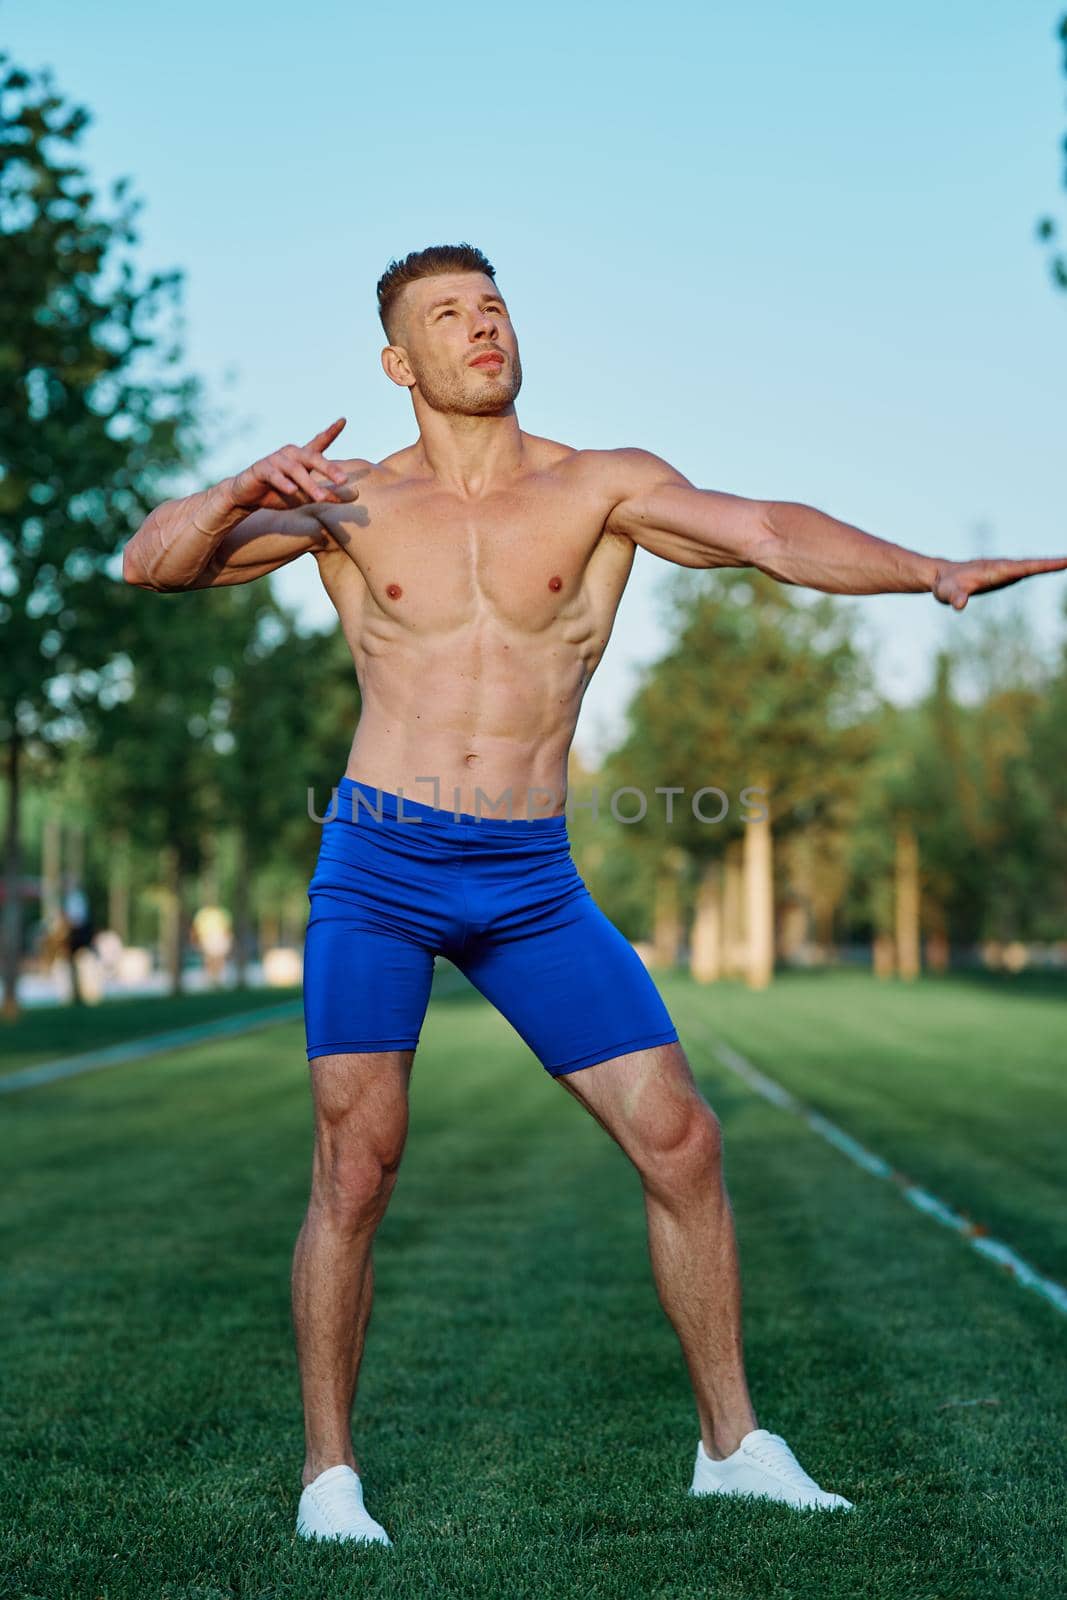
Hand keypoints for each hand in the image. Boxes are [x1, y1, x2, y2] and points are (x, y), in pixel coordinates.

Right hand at [229, 418, 353, 510]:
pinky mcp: (261, 469)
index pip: (319, 442)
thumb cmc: (279, 492)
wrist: (248, 496)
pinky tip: (291, 490)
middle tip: (343, 480)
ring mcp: (275, 460)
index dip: (331, 432)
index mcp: (302, 458)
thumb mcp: (306, 496)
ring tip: (320, 497)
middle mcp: (291, 454)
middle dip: (328, 469)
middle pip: (312, 458)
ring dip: (309, 484)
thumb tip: (356, 495)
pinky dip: (283, 483)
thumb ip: (328, 494)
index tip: (343, 420)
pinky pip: (274, 475)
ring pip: (296, 470)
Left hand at [932, 554, 1066, 610]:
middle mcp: (1006, 568)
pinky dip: (1043, 567)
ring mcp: (1007, 570)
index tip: (1066, 561)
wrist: (942, 576)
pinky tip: (1053, 566)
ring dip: (1053, 563)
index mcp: (998, 570)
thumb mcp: (948, 594)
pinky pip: (1028, 569)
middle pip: (1035, 564)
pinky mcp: (1006, 574)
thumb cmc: (946, 586)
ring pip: (1034, 566)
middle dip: (1055, 562)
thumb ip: (954, 598)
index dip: (1046, 565)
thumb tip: (959, 605)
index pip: (1027, 567)